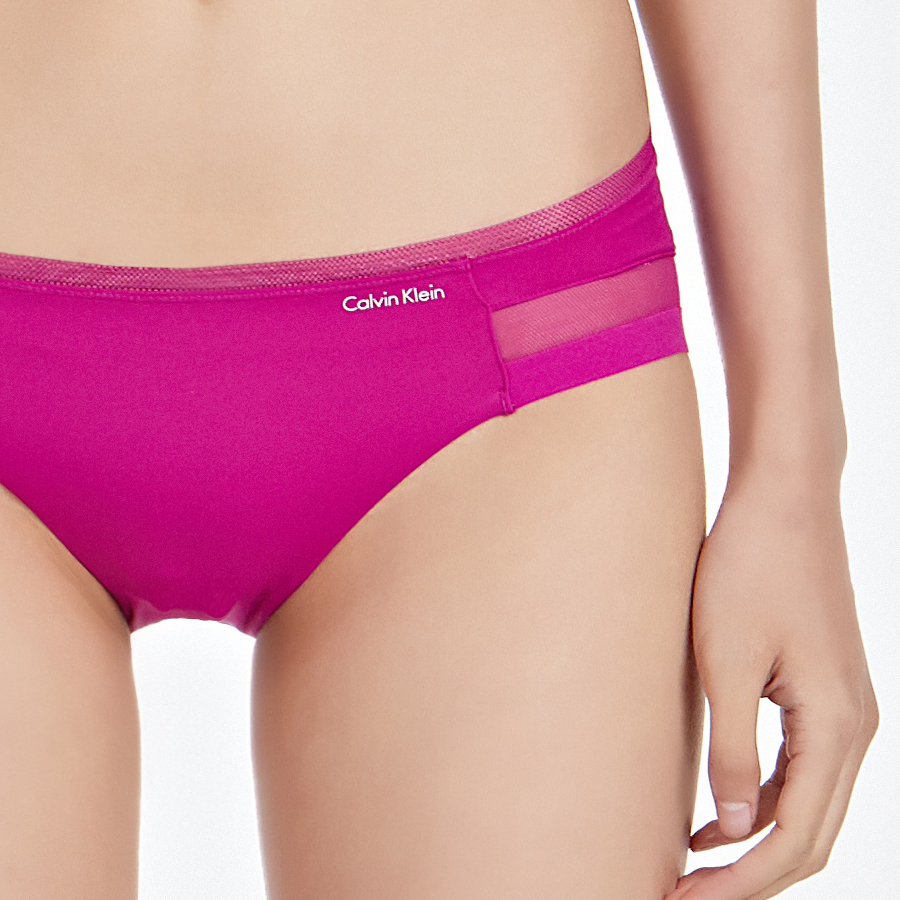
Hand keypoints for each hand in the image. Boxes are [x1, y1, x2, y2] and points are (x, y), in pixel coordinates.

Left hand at [663, 473, 879, 899]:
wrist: (783, 501)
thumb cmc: (749, 569)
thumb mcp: (727, 663)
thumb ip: (734, 751)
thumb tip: (734, 830)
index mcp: (837, 727)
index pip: (794, 839)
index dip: (739, 882)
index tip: (680, 899)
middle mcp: (855, 728)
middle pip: (809, 835)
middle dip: (748, 876)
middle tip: (678, 894)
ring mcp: (845, 710)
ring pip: (808, 807)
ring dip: (755, 845)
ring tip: (691, 866)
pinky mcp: (824, 692)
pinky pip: (802, 770)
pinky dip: (764, 804)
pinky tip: (715, 813)